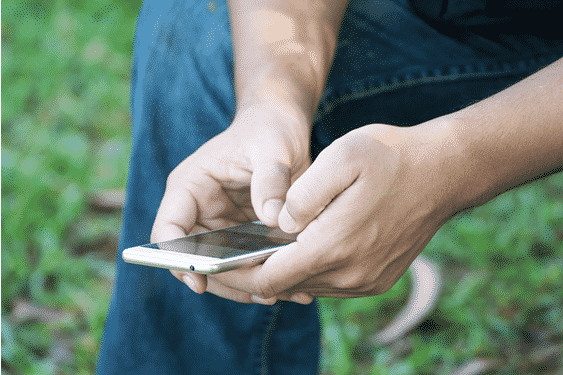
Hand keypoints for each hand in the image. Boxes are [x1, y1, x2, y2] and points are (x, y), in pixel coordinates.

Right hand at [150, 103, 313, 303]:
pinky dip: (264, 274)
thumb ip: (270, 180)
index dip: (175, 258)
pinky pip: (245, 262)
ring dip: (246, 284)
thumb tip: (272, 219)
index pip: (168, 229)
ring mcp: (219, 225)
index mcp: (190, 186)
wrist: (281, 128)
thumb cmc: (268, 131)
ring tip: (282, 293)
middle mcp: (199, 210)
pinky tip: (294, 285)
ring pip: (221, 267)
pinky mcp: (241, 234)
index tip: (198, 280)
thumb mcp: (271, 149)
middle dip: (222, 280)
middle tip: (259, 293)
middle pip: (195, 258)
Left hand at [208, 122, 459, 298]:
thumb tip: (278, 223)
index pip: (270, 277)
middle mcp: (350, 273)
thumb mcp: (341, 158)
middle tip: (232, 255)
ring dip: (283, 272)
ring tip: (262, 250)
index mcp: (334, 245)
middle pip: (286, 286)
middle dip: (255, 273)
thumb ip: (303, 195)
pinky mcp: (377, 279)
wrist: (443, 172)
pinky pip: (331, 284)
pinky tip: (302, 248)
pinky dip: (310, 271)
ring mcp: (366, 281)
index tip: (214, 265)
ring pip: (308, 286)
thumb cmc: (390, 158)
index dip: (237, 274)